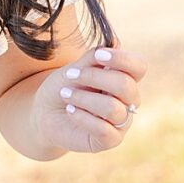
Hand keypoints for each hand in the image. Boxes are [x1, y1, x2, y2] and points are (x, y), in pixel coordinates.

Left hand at [32, 45, 146, 154]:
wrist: (44, 113)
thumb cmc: (63, 87)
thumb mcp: (74, 69)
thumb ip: (93, 59)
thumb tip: (115, 42)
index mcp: (124, 78)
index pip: (139, 66)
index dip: (122, 59)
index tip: (98, 56)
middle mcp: (128, 100)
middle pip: (126, 86)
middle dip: (94, 78)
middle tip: (69, 75)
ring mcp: (122, 121)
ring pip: (113, 108)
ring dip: (83, 98)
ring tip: (65, 95)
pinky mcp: (110, 140)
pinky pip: (104, 129)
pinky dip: (82, 117)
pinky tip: (70, 111)